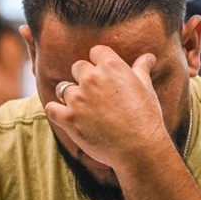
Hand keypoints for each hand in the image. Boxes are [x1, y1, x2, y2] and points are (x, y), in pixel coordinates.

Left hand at [44, 46, 169, 167]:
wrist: (139, 148)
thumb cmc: (146, 118)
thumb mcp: (146, 89)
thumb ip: (141, 69)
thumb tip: (149, 57)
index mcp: (112, 67)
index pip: (96, 51)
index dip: (99, 63)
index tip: (105, 76)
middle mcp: (92, 78)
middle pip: (78, 67)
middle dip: (84, 78)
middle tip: (97, 96)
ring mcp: (78, 98)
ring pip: (64, 88)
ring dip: (72, 97)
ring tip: (87, 111)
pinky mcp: (68, 118)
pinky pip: (51, 108)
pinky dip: (57, 112)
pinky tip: (67, 117)